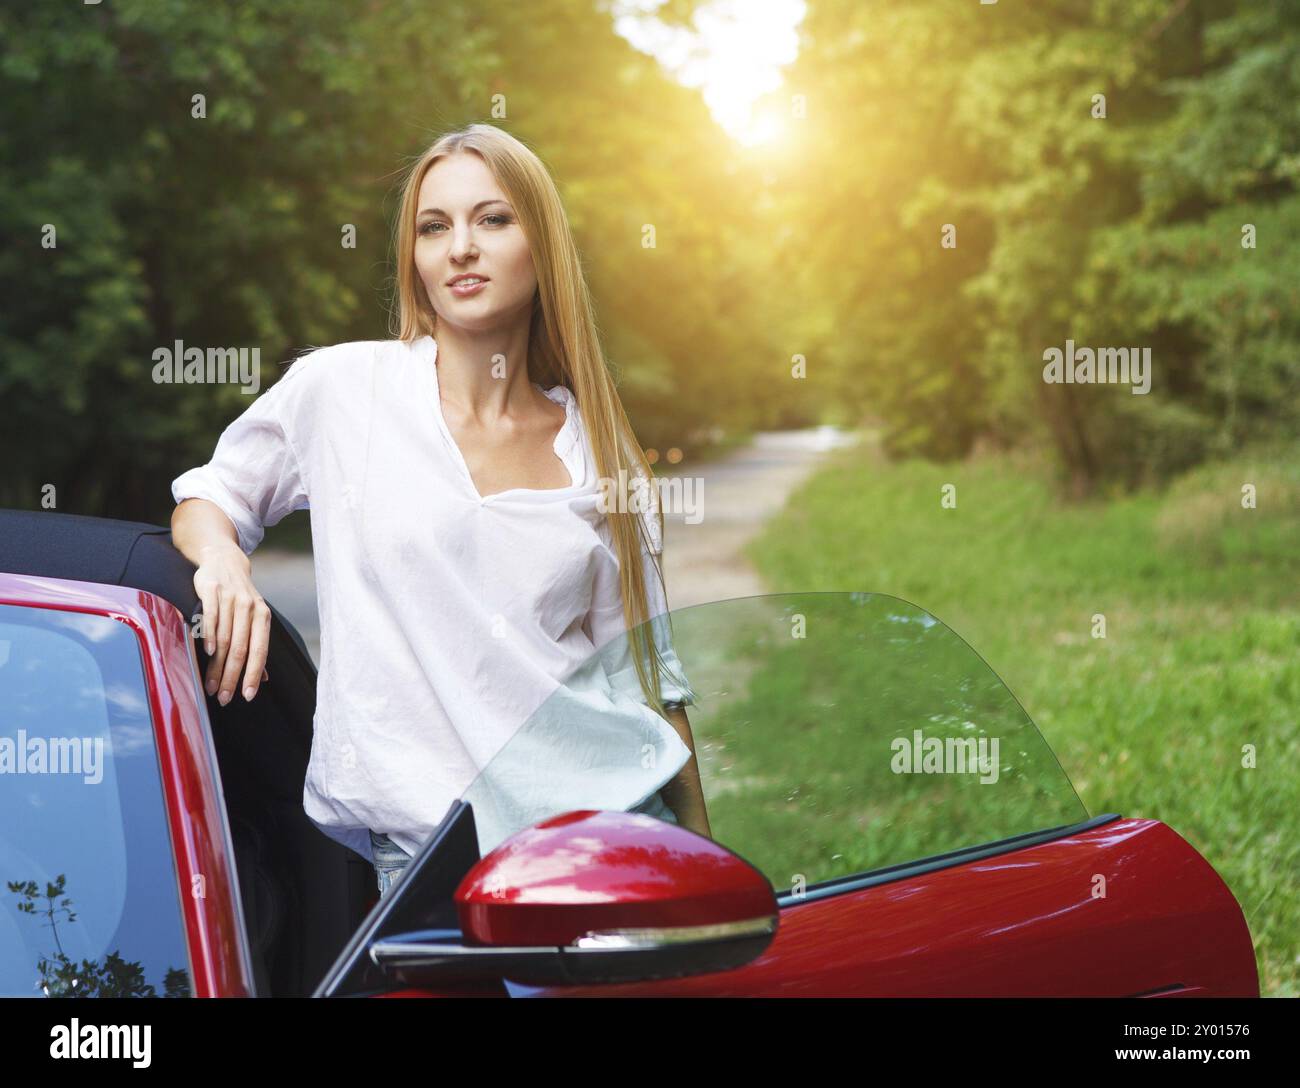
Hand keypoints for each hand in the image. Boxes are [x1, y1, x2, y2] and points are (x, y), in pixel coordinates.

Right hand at [194, 541, 271, 704]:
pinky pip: (211, 617)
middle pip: (240, 649)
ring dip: (216, 666)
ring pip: (224, 638)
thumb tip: (265, 680)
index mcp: (263, 617)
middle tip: (223, 697)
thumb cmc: (239, 597)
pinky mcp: (212, 591)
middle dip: (232, 676)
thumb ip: (256, 646)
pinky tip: (205, 654)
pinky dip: (209, 636)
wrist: (224, 561)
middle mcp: (250, 607)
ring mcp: (231, 598)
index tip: (247, 696)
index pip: (260, 650)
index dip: (254, 674)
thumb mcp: (253, 618)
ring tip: (210, 686)